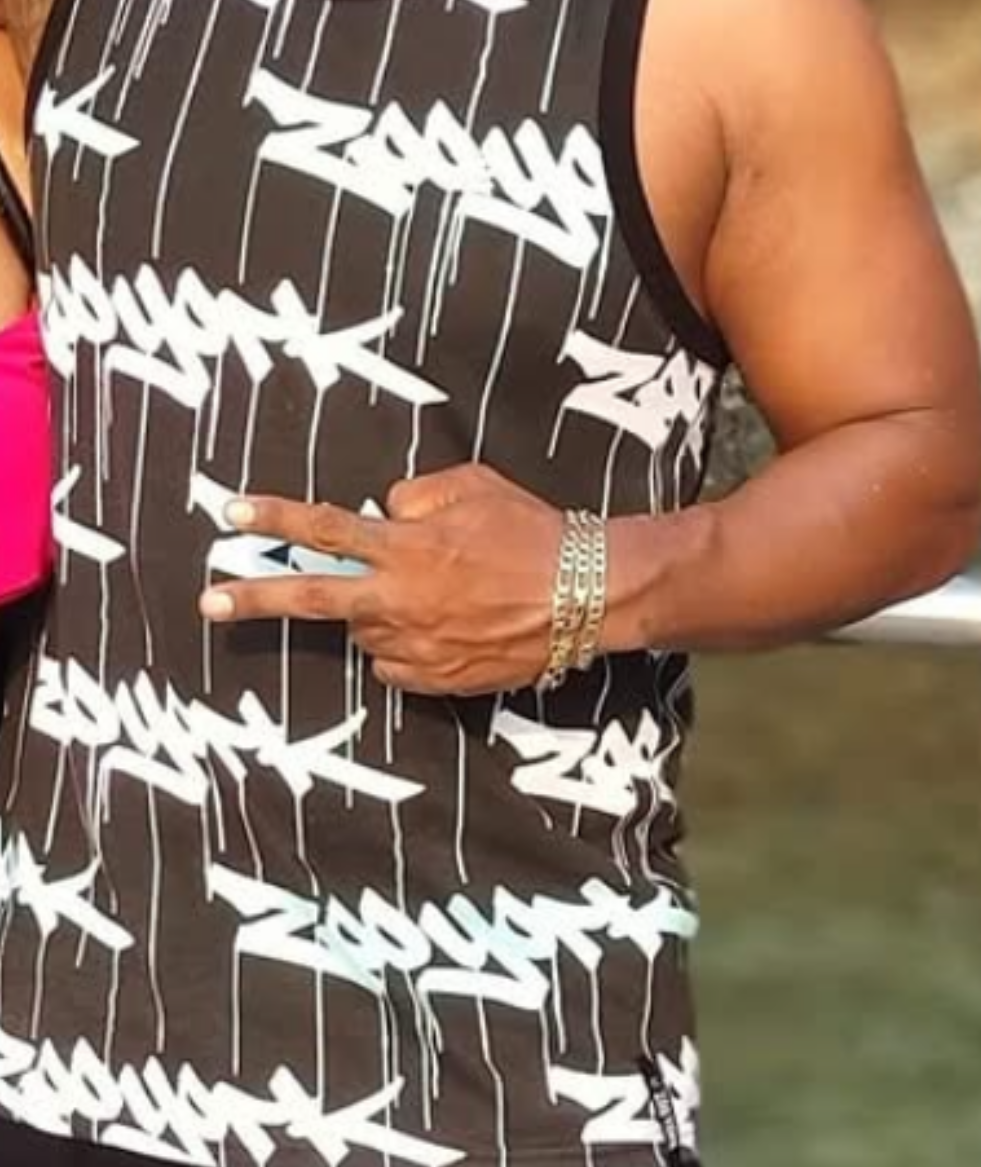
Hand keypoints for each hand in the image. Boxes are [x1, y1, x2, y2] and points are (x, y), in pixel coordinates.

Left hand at [198, 466, 565, 695]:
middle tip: (209, 602)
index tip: (232, 514)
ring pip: (363, 630)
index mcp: (406, 547)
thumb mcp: (474, 486)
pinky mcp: (435, 681)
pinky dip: (402, 644)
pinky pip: (394, 664)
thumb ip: (416, 494)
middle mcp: (399, 600)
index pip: (324, 529)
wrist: (586, 596)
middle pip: (311, 598)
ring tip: (431, 595)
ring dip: (374, 610)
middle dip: (254, 598)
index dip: (275, 519)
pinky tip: (444, 627)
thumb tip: (385, 510)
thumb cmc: (534, 532)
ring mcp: (414, 646)